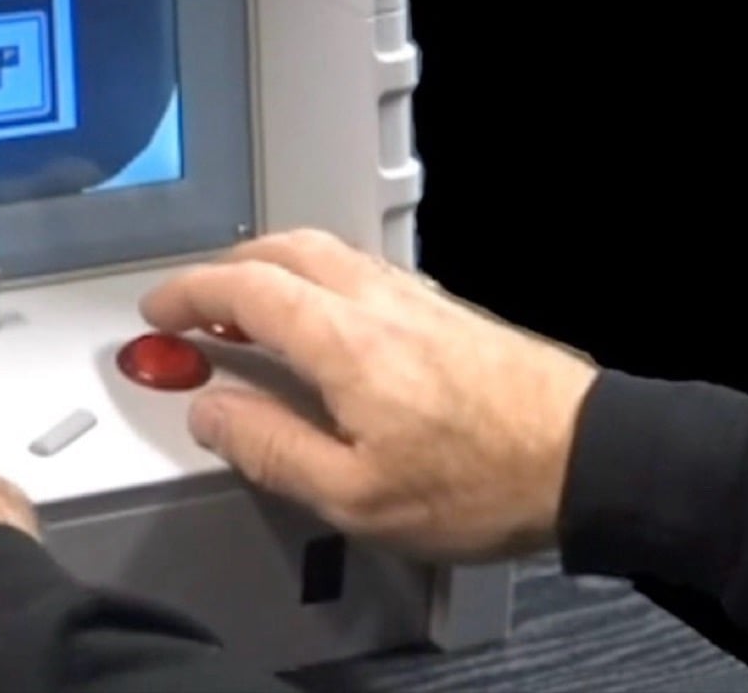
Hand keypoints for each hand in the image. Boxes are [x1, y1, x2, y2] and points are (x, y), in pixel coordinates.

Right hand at [142, 230, 597, 562]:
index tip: (159, 313)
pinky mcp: (446, 312)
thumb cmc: (483, 482)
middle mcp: (375, 302)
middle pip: (280, 250)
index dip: (187, 294)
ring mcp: (415, 300)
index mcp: (341, 340)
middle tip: (195, 305)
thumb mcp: (355, 496)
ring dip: (271, 268)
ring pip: (323, 253)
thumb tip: (211, 413)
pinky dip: (316, 279)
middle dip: (225, 269)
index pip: (241, 289)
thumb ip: (271, 449)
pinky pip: (360, 271)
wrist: (588, 460)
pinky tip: (323, 321)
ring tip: (249, 310)